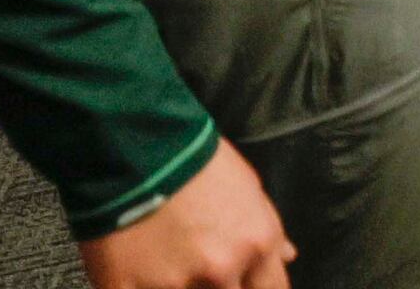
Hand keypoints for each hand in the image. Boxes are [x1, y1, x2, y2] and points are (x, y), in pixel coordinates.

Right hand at [78, 138, 289, 288]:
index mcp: (256, 244)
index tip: (244, 283)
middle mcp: (221, 270)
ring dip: (180, 285)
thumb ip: (267, 230)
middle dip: (220, 286)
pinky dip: (140, 288)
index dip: (257, 288)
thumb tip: (287, 256)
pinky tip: (138, 271)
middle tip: (201, 266)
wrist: (132, 144)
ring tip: (168, 261)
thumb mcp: (247, 186)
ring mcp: (172, 284)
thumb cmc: (193, 160)